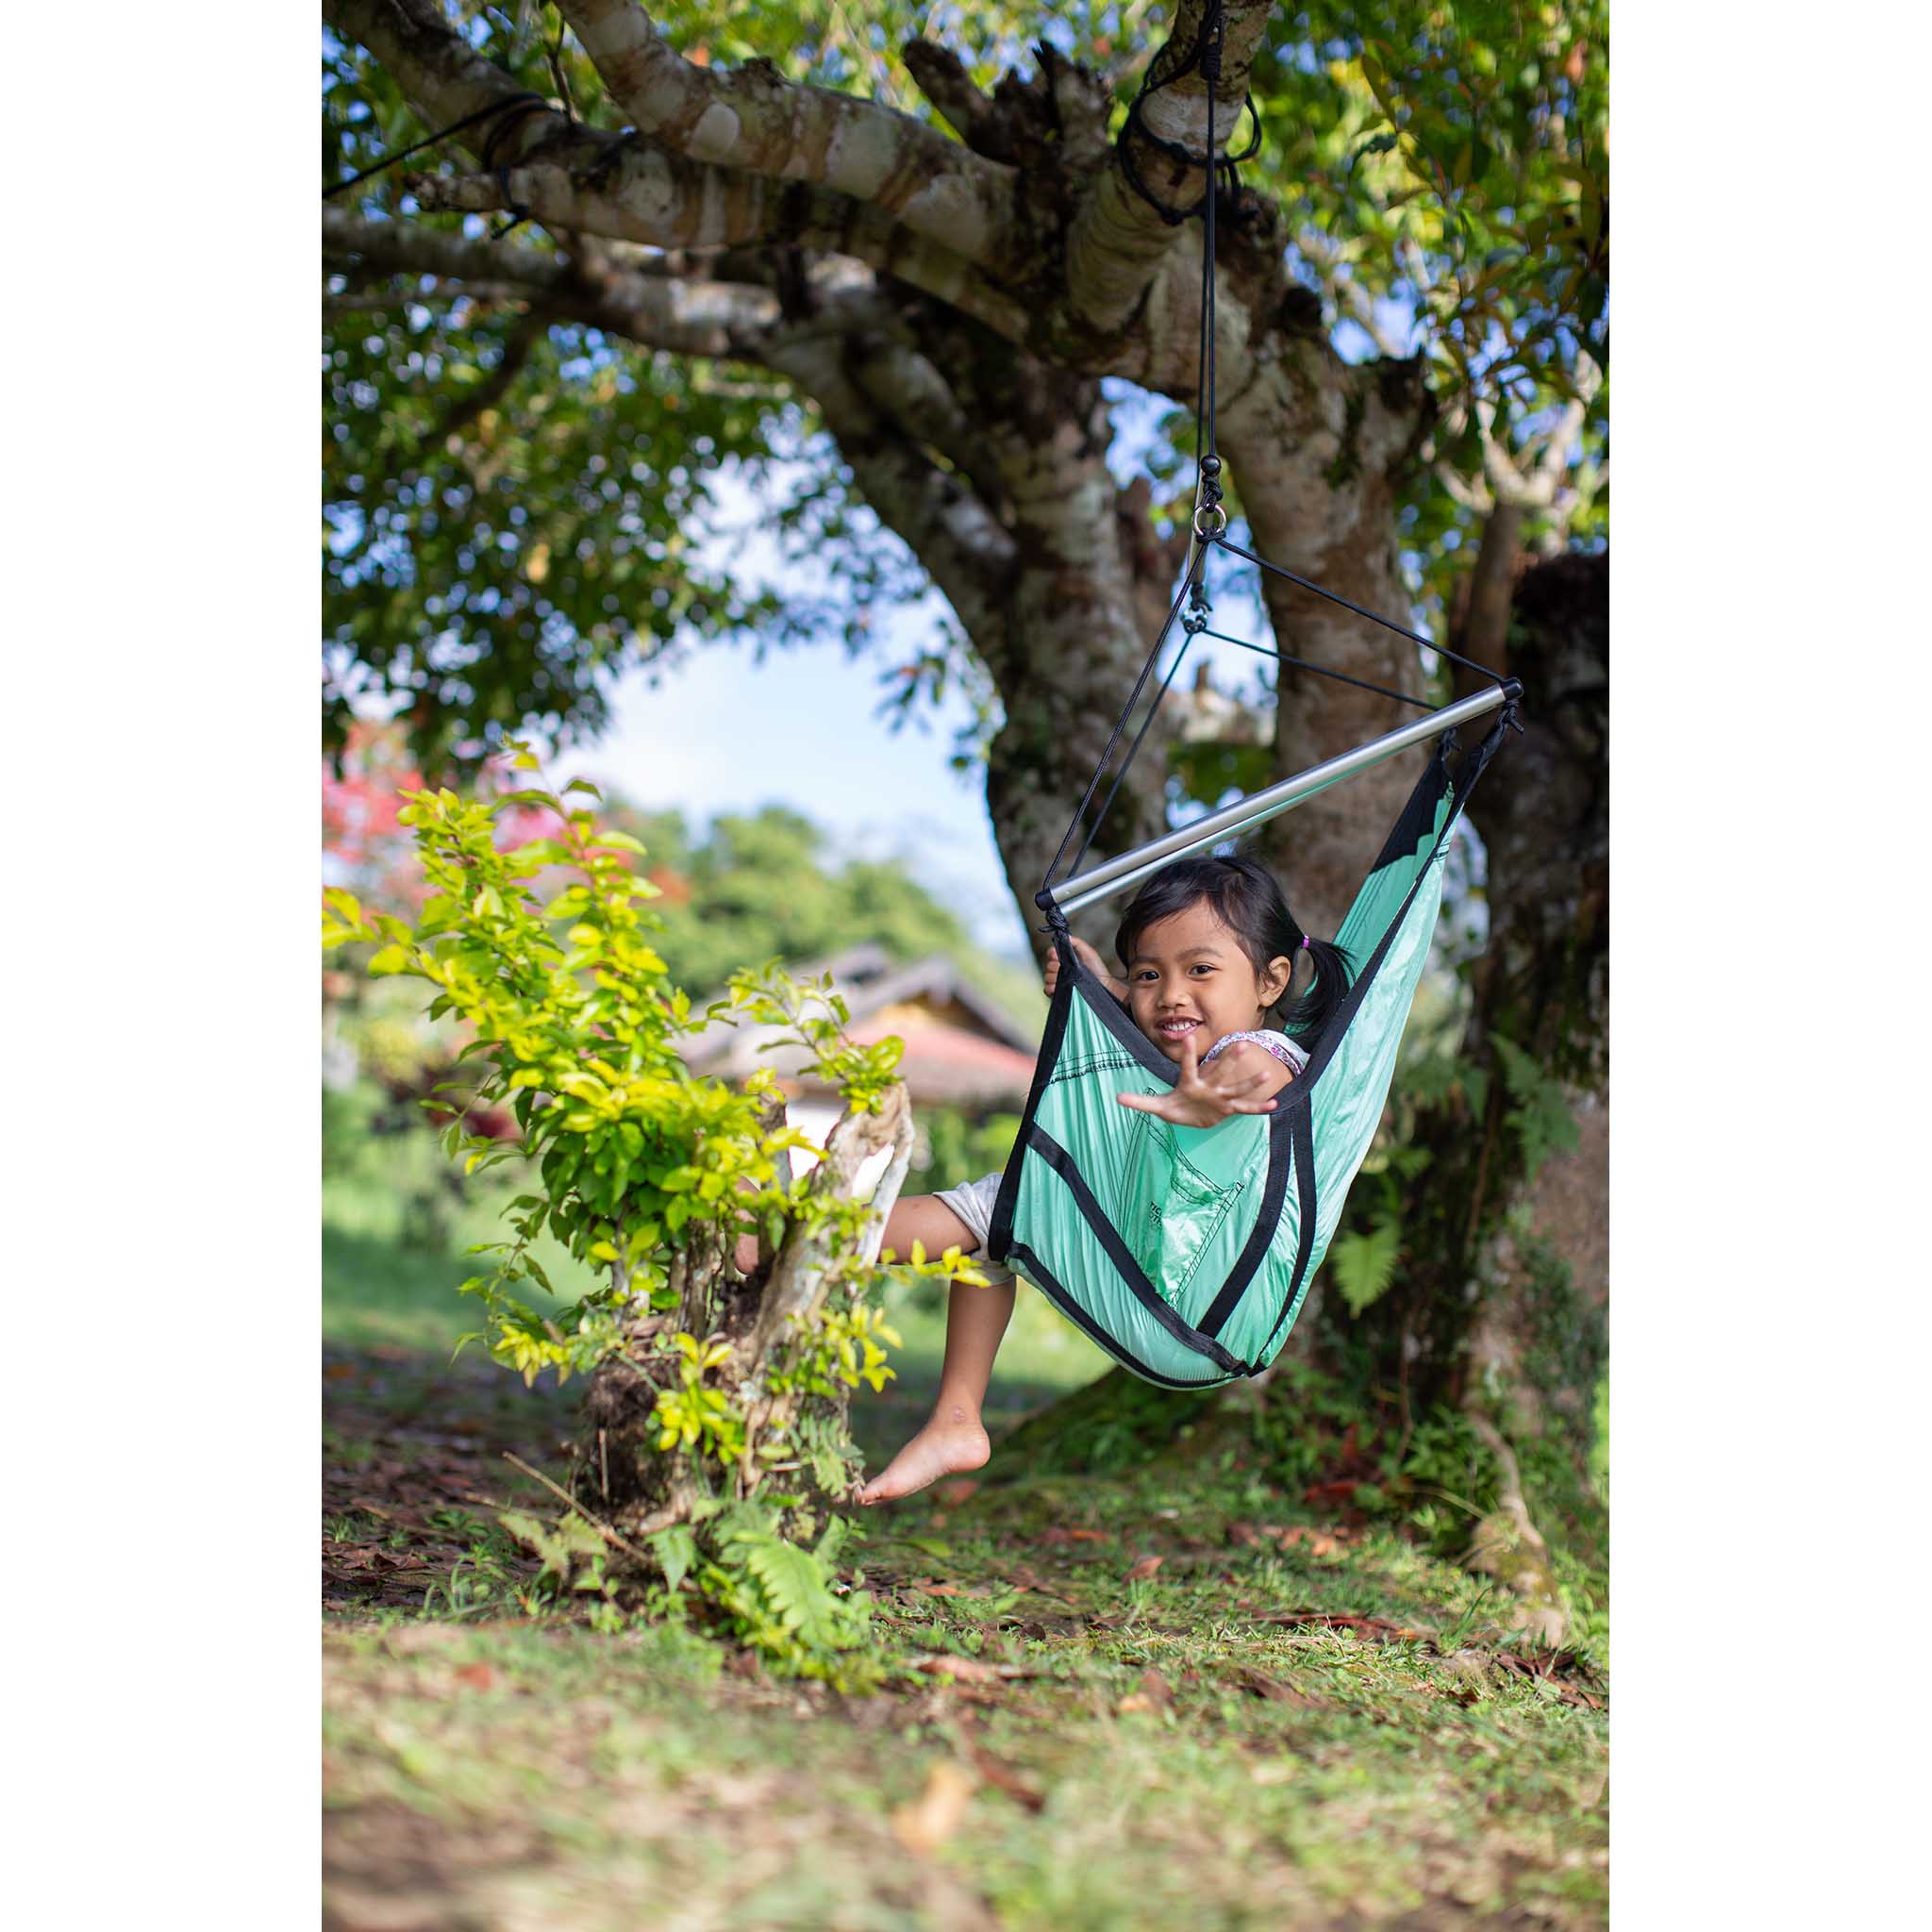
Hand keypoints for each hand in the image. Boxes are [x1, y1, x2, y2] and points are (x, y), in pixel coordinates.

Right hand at [1044, 932, 1126, 1002]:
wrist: (1103, 986)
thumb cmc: (1098, 969)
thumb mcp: (1089, 952)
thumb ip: (1077, 942)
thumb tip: (1064, 936)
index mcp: (1065, 959)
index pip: (1051, 953)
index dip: (1052, 954)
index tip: (1057, 956)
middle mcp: (1060, 970)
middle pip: (1048, 966)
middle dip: (1055, 967)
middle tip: (1067, 970)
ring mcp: (1058, 982)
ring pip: (1047, 977)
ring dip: (1054, 978)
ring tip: (1066, 980)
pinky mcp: (1058, 993)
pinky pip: (1046, 989)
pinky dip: (1050, 988)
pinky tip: (1059, 987)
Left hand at [1117, 1035, 1285, 1127]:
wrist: (1193, 1115)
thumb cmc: (1176, 1107)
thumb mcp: (1158, 1107)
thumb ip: (1140, 1102)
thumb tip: (1117, 1098)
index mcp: (1189, 1083)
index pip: (1187, 1066)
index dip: (1187, 1052)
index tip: (1187, 1034)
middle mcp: (1208, 1086)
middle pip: (1219, 1072)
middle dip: (1229, 1060)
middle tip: (1240, 1042)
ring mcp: (1220, 1097)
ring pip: (1236, 1087)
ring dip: (1250, 1082)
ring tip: (1266, 1072)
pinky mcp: (1228, 1109)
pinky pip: (1245, 1108)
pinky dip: (1258, 1107)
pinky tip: (1275, 1104)